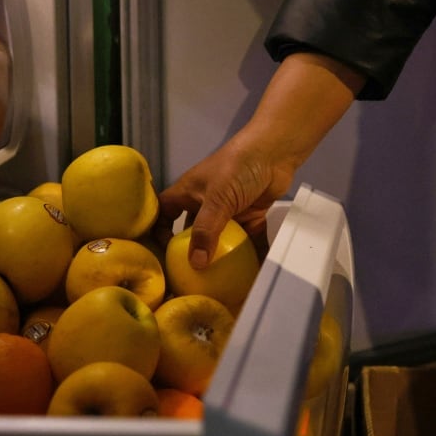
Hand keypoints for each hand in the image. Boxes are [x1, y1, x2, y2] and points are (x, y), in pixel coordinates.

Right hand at [154, 52, 364, 269]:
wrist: (276, 151)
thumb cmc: (238, 167)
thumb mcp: (217, 199)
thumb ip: (205, 231)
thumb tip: (195, 264)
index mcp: (188, 192)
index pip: (164, 213)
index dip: (159, 231)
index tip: (162, 255)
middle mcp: (205, 203)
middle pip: (192, 231)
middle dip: (190, 253)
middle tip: (189, 279)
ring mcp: (228, 210)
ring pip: (220, 239)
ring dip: (220, 257)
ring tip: (218, 284)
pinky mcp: (250, 215)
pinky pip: (247, 240)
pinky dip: (249, 254)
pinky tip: (250, 274)